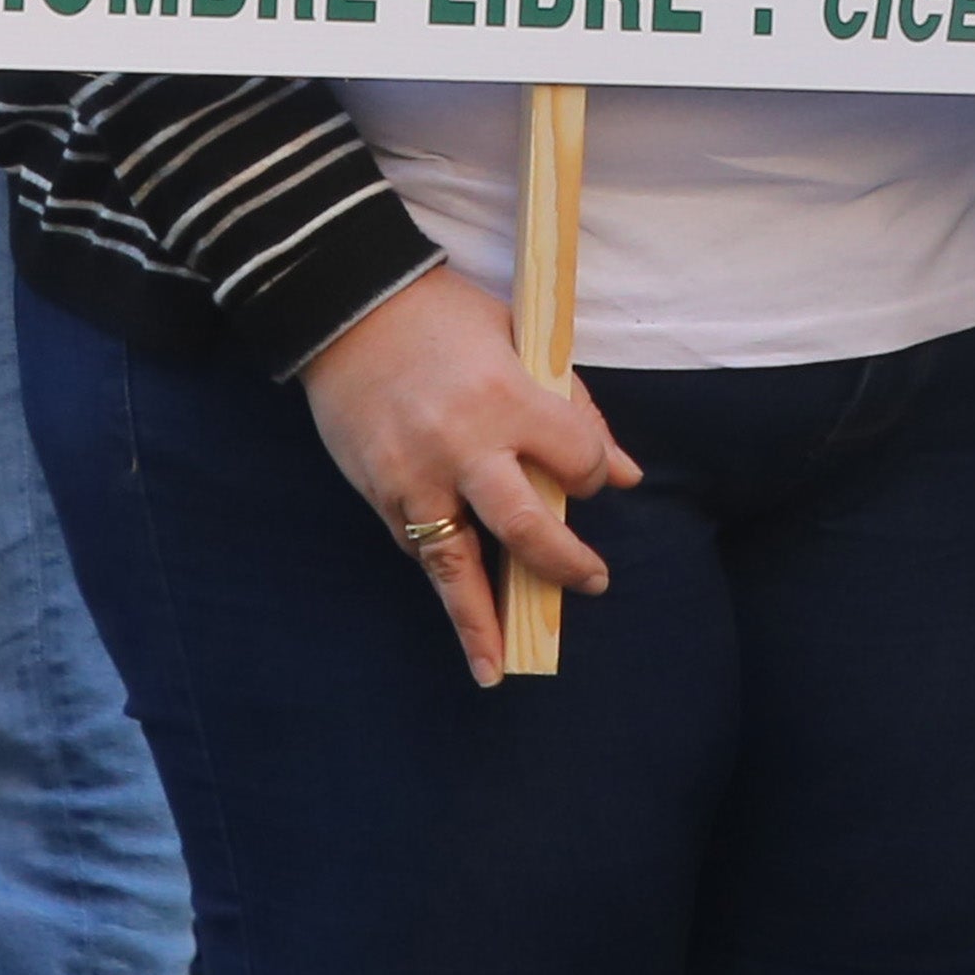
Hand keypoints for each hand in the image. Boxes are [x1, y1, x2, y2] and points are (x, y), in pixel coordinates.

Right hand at [300, 269, 637, 687]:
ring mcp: (414, 476)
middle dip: (564, 564)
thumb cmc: (442, 315)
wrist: (346, 306)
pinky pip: (416, 545)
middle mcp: (463, 445)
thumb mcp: (520, 340)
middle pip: (526, 529)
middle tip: (591, 582)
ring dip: (480, 622)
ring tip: (498, 668)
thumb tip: (628, 474)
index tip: (594, 476)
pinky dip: (440, 571)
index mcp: (507, 398)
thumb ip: (575, 408)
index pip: (578, 460)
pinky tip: (459, 597)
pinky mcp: (378, 490)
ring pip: (455, 565)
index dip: (596, 473)